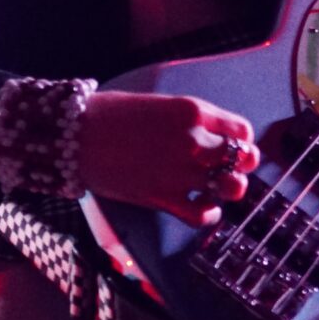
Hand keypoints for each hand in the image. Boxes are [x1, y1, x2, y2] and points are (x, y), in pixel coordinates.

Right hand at [78, 92, 258, 226]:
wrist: (74, 135)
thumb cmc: (109, 115)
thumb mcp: (157, 104)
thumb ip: (187, 119)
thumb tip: (210, 135)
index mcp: (191, 111)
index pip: (241, 130)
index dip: (239, 140)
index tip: (231, 144)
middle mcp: (193, 141)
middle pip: (244, 158)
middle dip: (242, 164)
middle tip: (230, 168)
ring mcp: (180, 171)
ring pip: (231, 187)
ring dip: (228, 189)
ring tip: (216, 187)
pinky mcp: (163, 197)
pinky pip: (203, 214)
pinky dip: (207, 214)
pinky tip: (200, 206)